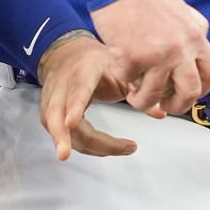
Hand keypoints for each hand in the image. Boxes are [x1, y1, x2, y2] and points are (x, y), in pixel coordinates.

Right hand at [36, 32, 137, 160]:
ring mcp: (52, 101)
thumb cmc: (94, 62)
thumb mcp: (119, 68)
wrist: (66, 55)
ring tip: (110, 151)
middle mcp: (63, 87)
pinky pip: (61, 134)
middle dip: (59, 136)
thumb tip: (161, 114)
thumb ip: (137, 90)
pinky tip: (103, 149)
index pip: (76, 90)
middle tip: (64, 154)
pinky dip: (81, 145)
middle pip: (55, 115)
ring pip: (56, 129)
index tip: (71, 122)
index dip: (73, 106)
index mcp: (82, 72)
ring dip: (78, 145)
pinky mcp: (48, 113)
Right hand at [89, 0, 209, 119]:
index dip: (203, 89)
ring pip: (154, 95)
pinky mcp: (133, 59)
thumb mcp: (182, 11)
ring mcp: (158, 56)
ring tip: (135, 95)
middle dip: (178, 105)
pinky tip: (121, 68)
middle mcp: (181, 49)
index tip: (192, 93)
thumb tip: (197, 50)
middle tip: (166, 105)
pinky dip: (123, 79)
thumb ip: (193, 32)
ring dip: (143, 101)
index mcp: (196, 36)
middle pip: (190, 92)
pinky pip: (128, 81)